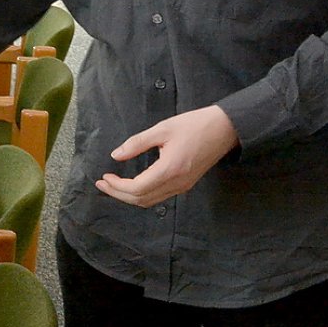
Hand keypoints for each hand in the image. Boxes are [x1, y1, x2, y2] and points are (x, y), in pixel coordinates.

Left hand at [96, 105, 239, 207]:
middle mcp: (177, 183)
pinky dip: (142, 194)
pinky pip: (160, 196)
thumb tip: (115, 155)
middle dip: (118, 194)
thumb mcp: (162, 129)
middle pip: (141, 199)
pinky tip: (132, 184)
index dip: (117, 186)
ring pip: (150, 201)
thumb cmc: (194, 125)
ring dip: (129, 196)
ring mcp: (183, 186)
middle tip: (102, 184)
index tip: (104, 177)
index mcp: (170, 170)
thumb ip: (136, 143)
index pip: (137, 189)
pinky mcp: (186, 184)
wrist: (225, 129)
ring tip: (113, 185)